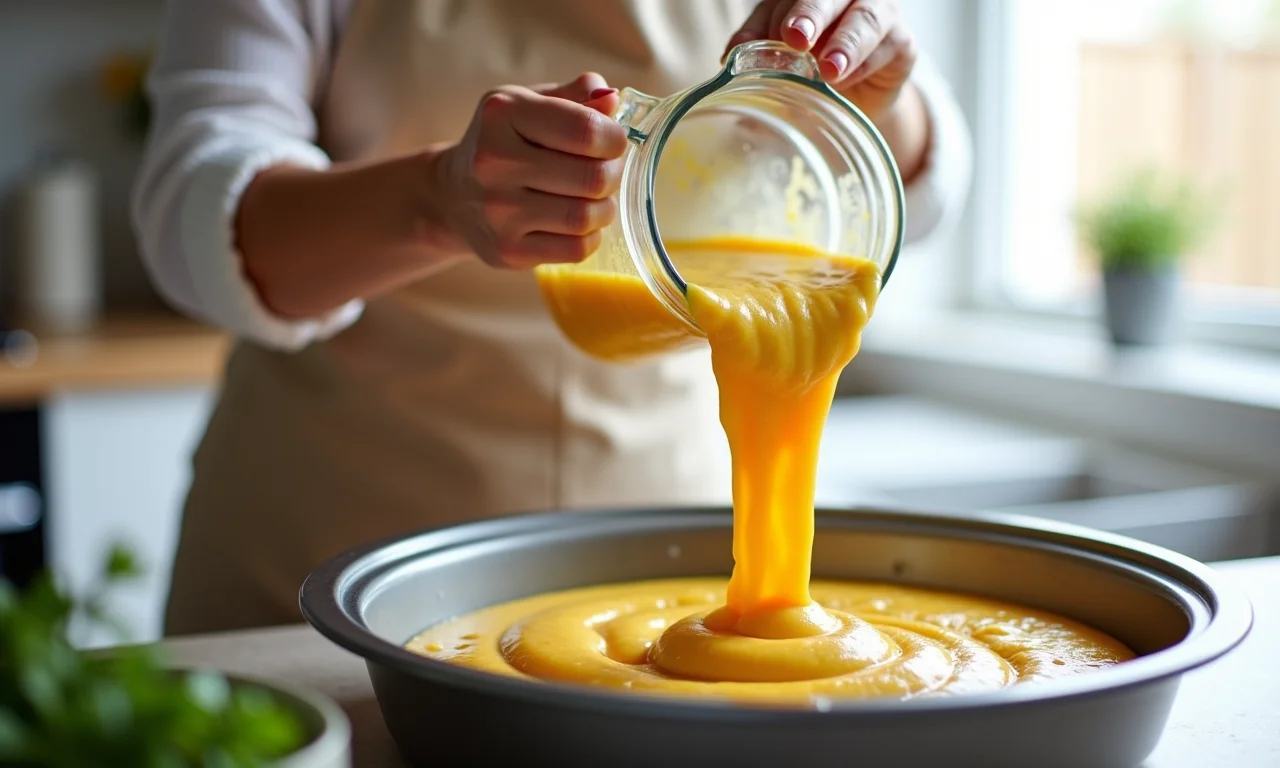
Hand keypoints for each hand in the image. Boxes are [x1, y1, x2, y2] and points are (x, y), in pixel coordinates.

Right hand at [438, 74, 626, 268]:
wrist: (451, 195)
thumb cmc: (503, 143)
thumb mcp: (528, 105)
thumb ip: (574, 97)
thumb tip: (611, 99)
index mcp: (503, 113)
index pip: (585, 129)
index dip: (614, 138)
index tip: (613, 142)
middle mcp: (494, 161)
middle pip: (592, 177)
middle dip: (613, 175)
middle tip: (608, 172)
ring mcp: (498, 211)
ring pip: (586, 217)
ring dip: (604, 208)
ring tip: (595, 198)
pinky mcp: (507, 250)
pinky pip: (576, 249)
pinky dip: (590, 237)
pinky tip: (579, 223)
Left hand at [725, 0, 917, 121]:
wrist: (857, 101)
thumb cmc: (813, 70)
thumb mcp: (782, 57)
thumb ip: (759, 48)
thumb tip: (730, 57)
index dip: (772, 17)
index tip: (763, 39)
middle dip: (811, 13)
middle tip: (796, 37)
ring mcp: (878, 13)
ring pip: (865, 17)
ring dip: (846, 43)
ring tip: (828, 69)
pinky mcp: (901, 42)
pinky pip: (887, 46)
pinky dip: (864, 65)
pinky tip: (845, 81)